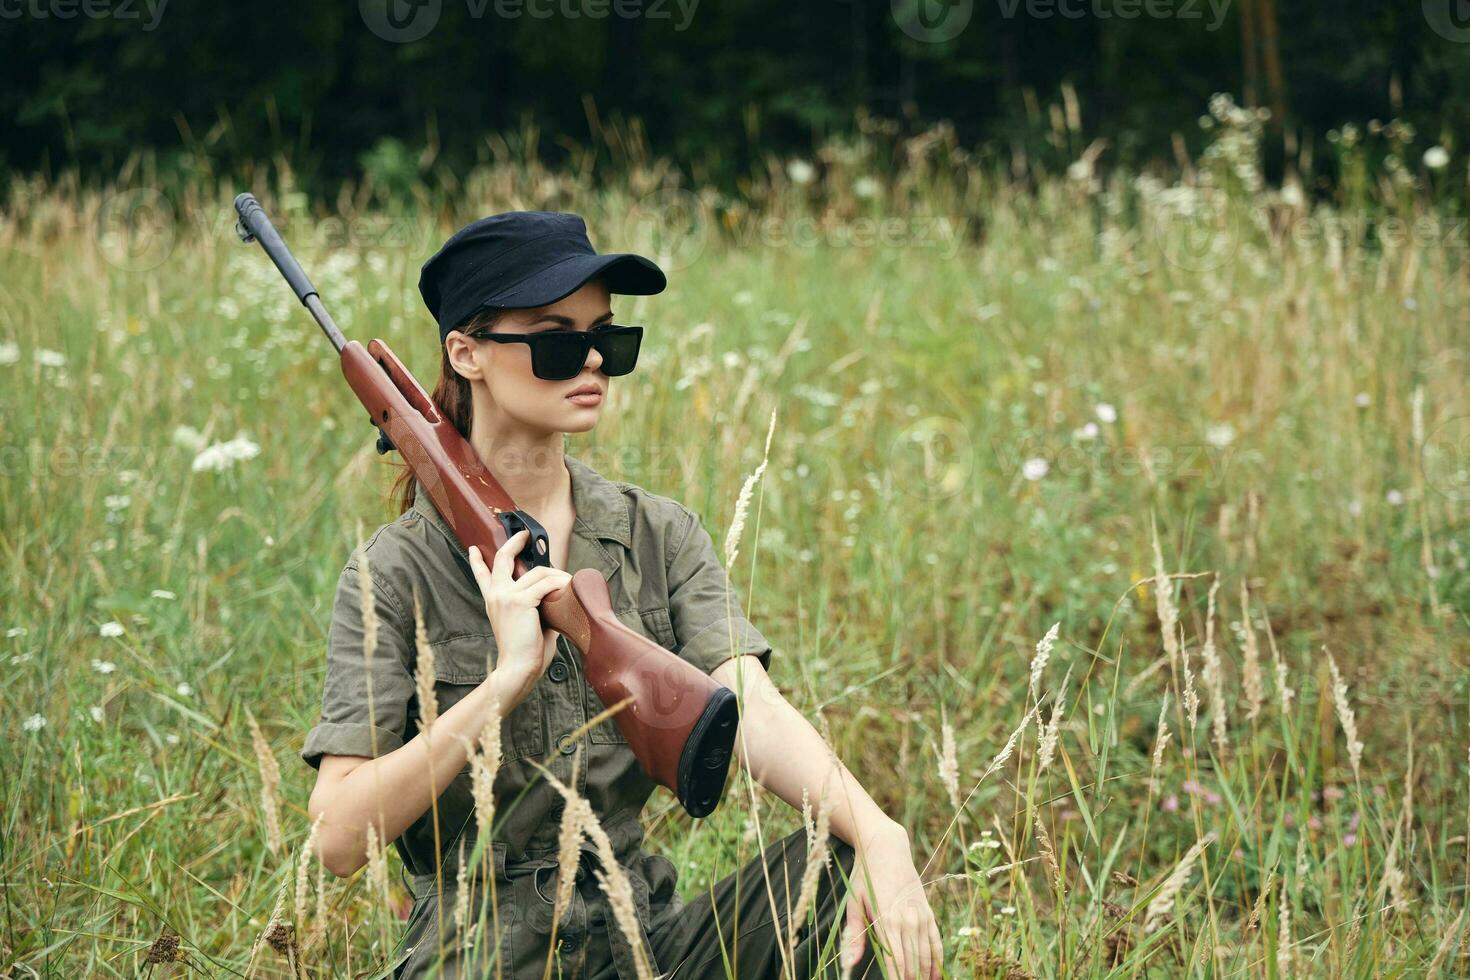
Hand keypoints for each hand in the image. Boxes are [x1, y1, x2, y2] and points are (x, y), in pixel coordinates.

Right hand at [467, 531, 570, 702]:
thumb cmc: (526, 652)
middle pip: (503, 558)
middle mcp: (496, 595)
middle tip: (524, 535)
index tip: (474, 548)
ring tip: (568, 581)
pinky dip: (560, 584)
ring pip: (538, 572)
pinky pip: (546, 583)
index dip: (477, 561)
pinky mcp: (521, 601)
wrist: (518, 668)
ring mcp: (506, 596)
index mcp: (494, 601)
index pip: (481, 575)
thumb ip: (536, 606)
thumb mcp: (526, 623)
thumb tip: (556, 597)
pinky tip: (568, 588)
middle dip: (515, 542)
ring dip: (557, 574)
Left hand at [842, 824, 942, 979]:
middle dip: (910, 979)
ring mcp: (920, 916)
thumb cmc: (865, 876)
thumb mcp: (854, 902)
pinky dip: (937, 959)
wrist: (887, 848)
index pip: (895, 960)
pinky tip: (936, 975)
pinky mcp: (928, 912)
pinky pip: (936, 940)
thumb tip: (850, 963)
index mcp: (886, 919)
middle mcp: (907, 920)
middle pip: (912, 961)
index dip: (896, 979)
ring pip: (926, 954)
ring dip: (925, 974)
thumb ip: (854, 934)